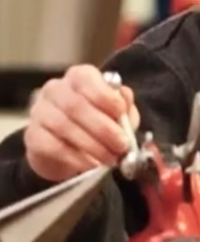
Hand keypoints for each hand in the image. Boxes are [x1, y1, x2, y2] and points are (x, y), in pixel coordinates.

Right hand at [24, 64, 140, 182]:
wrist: (72, 150)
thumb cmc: (99, 123)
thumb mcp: (117, 112)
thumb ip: (123, 104)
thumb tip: (124, 96)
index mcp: (78, 77)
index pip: (86, 79)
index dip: (105, 95)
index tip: (121, 112)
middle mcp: (55, 90)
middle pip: (75, 105)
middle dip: (103, 127)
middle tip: (122, 145)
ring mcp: (40, 112)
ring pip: (64, 126)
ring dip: (92, 145)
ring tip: (111, 158)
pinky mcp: (33, 137)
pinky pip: (53, 147)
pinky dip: (76, 158)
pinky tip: (92, 165)